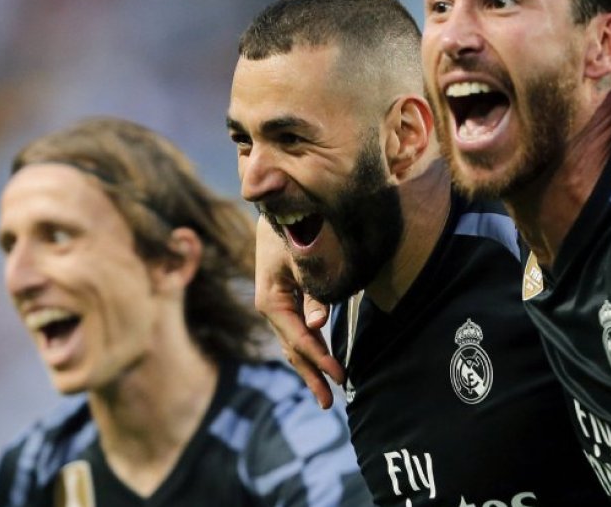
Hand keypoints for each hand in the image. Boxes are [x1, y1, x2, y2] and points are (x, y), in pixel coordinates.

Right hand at [253, 216, 344, 407]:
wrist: (281, 207)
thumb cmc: (295, 231)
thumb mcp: (305, 260)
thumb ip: (314, 292)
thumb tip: (317, 325)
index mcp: (271, 300)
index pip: (298, 339)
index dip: (320, 360)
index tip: (340, 377)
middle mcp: (270, 307)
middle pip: (292, 350)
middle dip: (312, 375)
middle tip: (330, 403)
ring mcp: (275, 306)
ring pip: (292, 345)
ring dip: (309, 368)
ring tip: (325, 393)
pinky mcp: (284, 301)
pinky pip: (295, 333)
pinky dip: (308, 350)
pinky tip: (319, 363)